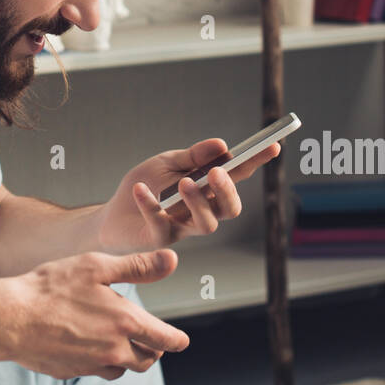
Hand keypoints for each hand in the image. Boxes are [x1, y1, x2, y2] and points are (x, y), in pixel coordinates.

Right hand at [0, 248, 188, 380]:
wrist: (11, 318)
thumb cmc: (52, 287)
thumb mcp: (97, 266)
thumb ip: (137, 266)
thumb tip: (171, 259)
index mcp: (125, 323)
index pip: (165, 339)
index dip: (177, 340)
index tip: (182, 341)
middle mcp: (113, 351)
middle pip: (147, 360)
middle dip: (153, 350)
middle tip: (150, 338)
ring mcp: (92, 366)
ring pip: (122, 369)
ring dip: (126, 358)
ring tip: (117, 340)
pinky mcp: (71, 372)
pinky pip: (95, 371)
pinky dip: (100, 362)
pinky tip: (88, 344)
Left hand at [95, 138, 280, 253]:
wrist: (111, 214)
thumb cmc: (145, 185)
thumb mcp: (167, 163)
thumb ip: (193, 157)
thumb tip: (222, 145)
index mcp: (207, 190)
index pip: (237, 176)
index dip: (256, 163)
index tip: (273, 146)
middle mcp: (201, 212)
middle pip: (229, 209)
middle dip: (228, 191)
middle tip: (218, 173)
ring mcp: (182, 228)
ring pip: (206, 224)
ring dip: (198, 202)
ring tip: (184, 183)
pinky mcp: (159, 239)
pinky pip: (161, 225)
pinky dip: (150, 204)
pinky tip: (140, 189)